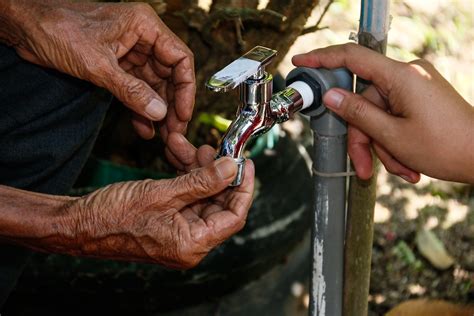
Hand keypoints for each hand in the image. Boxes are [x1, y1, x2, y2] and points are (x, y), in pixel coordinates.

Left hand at [1, 1, 194, 139]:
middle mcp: (142, 38)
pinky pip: (135, 90)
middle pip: (169, 75)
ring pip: (154, 86)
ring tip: (162, 135)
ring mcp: (130, 53)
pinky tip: (143, 128)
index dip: (185, 89)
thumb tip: (159, 113)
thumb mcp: (98, 65)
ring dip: (157, 111)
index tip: (183, 114)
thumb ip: (131, 90)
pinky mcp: (117, 66)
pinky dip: (139, 109)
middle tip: (174, 132)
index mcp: (145, 26)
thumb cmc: (58, 30)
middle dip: (172, 105)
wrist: (25, 28)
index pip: (179, 58)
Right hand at [61, 155, 253, 267]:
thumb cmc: (113, 216)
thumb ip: (201, 182)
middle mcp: (189, 241)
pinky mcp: (168, 219)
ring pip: (201, 195)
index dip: (243, 188)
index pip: (234, 216)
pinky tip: (179, 155)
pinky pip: (185, 195)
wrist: (79, 222)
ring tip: (190, 146)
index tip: (245, 163)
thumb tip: (231, 169)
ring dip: (198, 170)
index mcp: (192, 244)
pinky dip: (184, 175)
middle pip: (218, 204)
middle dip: (217, 173)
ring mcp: (178, 230)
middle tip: (216, 149)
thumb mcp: (163, 194)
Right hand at [293, 43, 473, 183]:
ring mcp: (414, 87)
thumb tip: (331, 96)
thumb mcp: (393, 135)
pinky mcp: (419, 98)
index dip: (322, 58)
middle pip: (364, 103)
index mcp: (400, 77)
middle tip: (364, 167)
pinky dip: (394, 142)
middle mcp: (407, 76)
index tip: (301, 61)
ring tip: (400, 169)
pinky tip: (407, 164)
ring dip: (382, 147)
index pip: (351, 58)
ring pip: (378, 116)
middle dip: (364, 139)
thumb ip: (357, 113)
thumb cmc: (447, 146)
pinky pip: (393, 117)